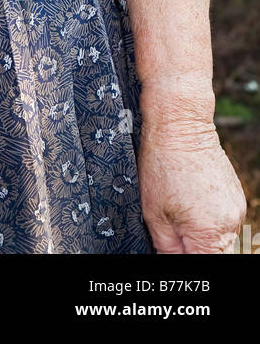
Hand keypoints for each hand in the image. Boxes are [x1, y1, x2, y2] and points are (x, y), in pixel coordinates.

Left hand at [137, 109, 245, 253]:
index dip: (186, 262)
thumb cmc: (162, 164)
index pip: (205, 265)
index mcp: (209, 232)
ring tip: (180, 212)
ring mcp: (236, 209)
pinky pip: (224, 220)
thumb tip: (171, 260)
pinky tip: (190, 201)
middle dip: (195, 250)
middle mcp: (230, 224)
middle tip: (175, 235)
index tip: (174, 250)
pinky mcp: (236, 196)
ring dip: (203, 236)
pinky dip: (209, 220)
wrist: (181, 124)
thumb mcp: (153, 213)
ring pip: (221, 239)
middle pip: (217, 255)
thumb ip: (167, 246)